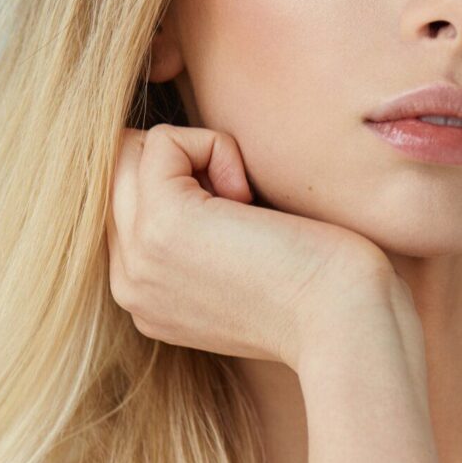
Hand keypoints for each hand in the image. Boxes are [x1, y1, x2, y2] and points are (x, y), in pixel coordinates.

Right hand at [105, 123, 393, 372]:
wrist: (343, 322)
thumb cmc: (316, 286)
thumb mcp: (238, 267)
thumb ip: (197, 237)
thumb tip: (190, 171)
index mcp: (142, 295)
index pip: (124, 203)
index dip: (180, 182)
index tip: (237, 215)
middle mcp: (128, 282)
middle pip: (118, 173)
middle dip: (178, 162)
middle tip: (239, 201)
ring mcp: (138, 256)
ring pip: (131, 152)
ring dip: (193, 153)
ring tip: (241, 197)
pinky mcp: (162, 222)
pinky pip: (162, 141)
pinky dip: (214, 144)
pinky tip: (248, 195)